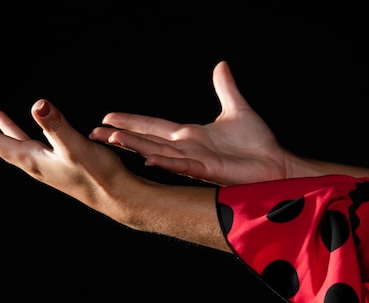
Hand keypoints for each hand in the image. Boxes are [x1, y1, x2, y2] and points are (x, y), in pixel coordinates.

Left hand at [0, 99, 132, 218]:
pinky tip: (31, 132)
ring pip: (16, 145)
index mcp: (32, 160)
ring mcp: (46, 167)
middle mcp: (34, 165)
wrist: (117, 197)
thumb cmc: (98, 176)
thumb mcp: (76, 146)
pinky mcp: (59, 166)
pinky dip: (24, 135)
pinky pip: (32, 147)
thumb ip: (57, 125)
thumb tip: (39, 105)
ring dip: (1, 130)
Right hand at [89, 61, 295, 185]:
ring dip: (135, 146)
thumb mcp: (237, 109)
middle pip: (147, 139)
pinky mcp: (208, 170)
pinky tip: (148, 158)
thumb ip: (225, 89)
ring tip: (111, 139)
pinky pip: (182, 166)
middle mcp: (187, 148)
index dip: (132, 120)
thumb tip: (220, 66)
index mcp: (190, 135)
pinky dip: (165, 162)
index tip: (108, 117)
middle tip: (93, 132)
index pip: (154, 126)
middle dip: (121, 135)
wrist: (275, 163)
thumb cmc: (257, 143)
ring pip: (157, 151)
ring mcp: (195, 160)